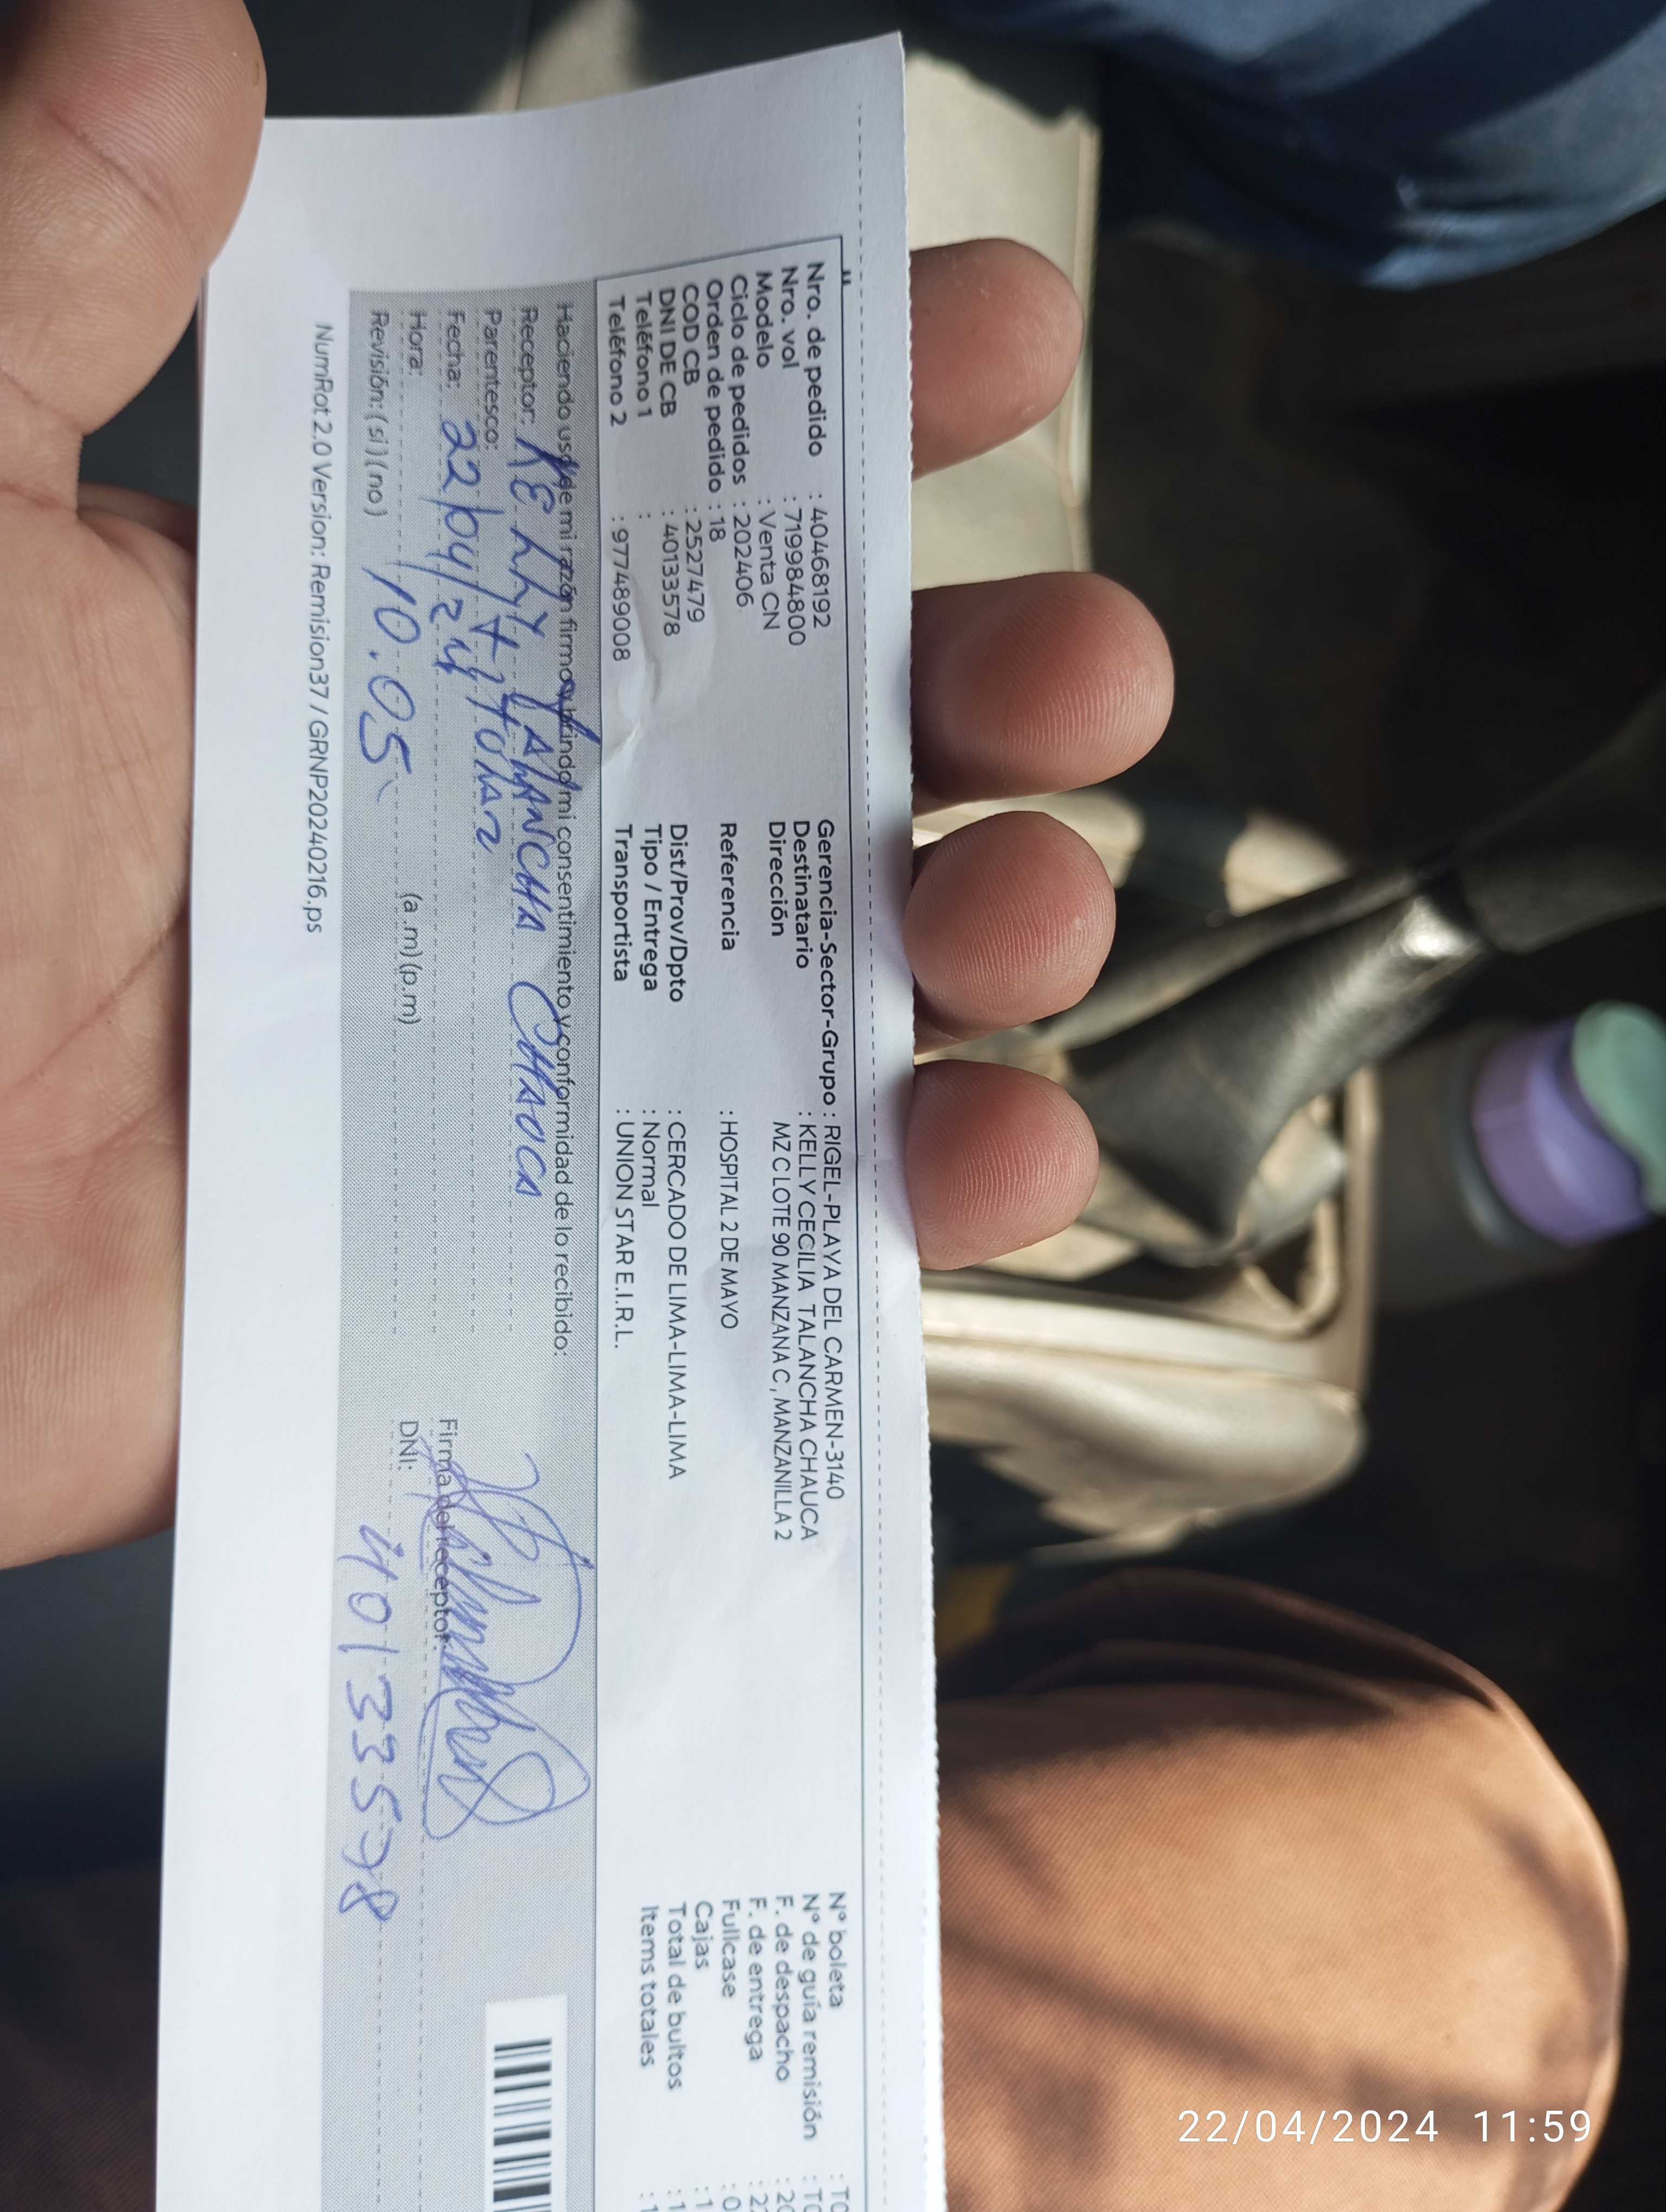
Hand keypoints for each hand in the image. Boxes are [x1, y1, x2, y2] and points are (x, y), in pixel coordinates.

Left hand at [0, 0, 1169, 1565]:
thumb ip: (51, 279)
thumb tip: (167, 25)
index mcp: (358, 654)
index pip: (642, 499)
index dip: (833, 407)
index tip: (996, 336)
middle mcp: (468, 847)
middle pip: (791, 746)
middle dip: (978, 689)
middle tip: (1088, 672)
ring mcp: (512, 1066)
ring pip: (817, 983)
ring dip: (978, 932)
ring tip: (1026, 916)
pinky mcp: (519, 1266)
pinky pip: (762, 1229)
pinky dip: (906, 1201)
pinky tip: (992, 1159)